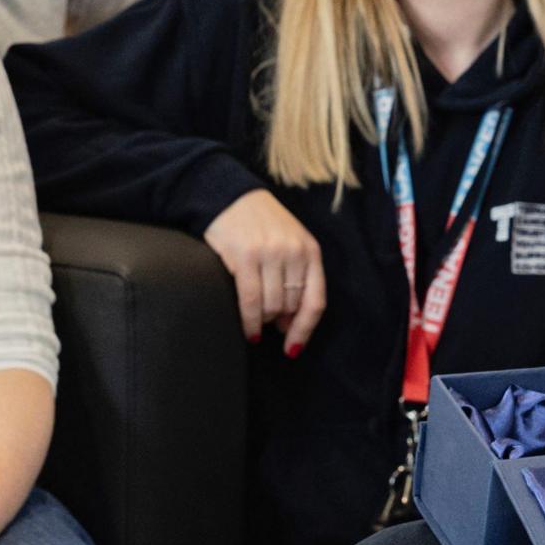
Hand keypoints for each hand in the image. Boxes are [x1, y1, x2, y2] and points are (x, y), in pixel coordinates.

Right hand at [206, 188, 327, 354]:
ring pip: (271, 307)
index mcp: (310, 250)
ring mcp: (270, 254)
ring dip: (263, 321)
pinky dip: (250, 322)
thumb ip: (296, 279)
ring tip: (255, 318)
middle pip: (291, 307)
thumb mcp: (290, 243)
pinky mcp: (245, 257)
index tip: (293, 348)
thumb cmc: (260, 225)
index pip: (315, 301)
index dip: (305, 330)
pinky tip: (249, 330)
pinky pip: (251, 302)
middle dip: (279, 321)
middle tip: (267, 322)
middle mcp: (294, 252)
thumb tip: (289, 325)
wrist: (228, 196)